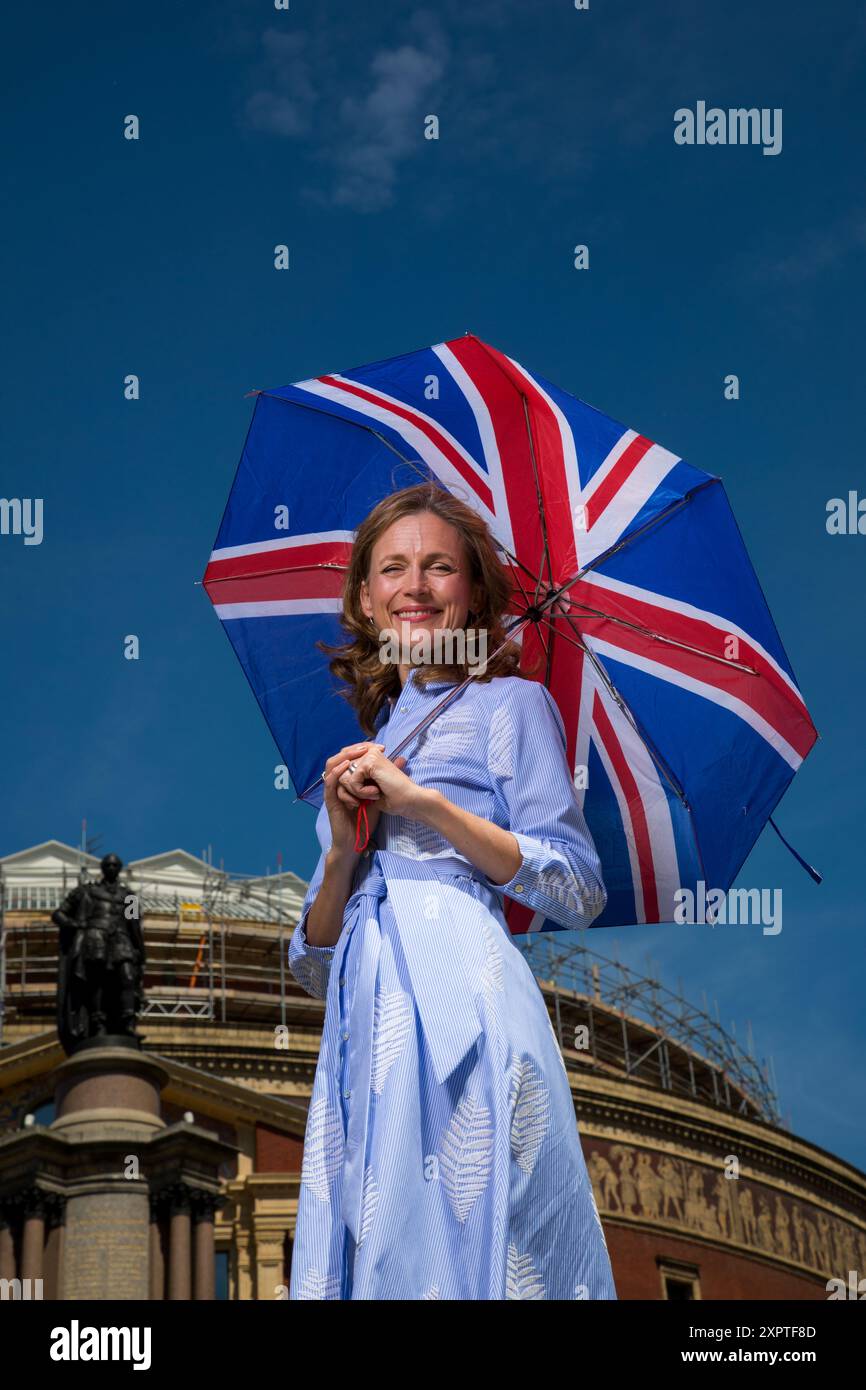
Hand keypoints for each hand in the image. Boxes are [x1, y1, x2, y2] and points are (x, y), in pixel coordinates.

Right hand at [322, 742, 387, 856]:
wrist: (356, 842)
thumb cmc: (366, 820)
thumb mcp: (378, 795)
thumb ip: (384, 778)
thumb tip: (401, 759)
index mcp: (347, 781)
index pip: (350, 758)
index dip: (361, 748)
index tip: (379, 746)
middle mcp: (338, 783)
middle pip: (339, 758)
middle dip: (353, 749)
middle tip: (367, 746)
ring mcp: (332, 791)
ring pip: (331, 767)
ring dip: (345, 758)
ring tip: (358, 753)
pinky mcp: (330, 801)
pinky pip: (330, 783)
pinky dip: (337, 772)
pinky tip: (347, 767)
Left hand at [335, 746, 420, 820]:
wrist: (409, 801)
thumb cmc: (392, 798)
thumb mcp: (367, 787)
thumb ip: (353, 779)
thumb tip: (335, 776)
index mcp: (369, 756)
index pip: (343, 767)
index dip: (348, 786)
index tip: (364, 795)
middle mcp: (368, 751)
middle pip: (340, 772)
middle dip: (349, 790)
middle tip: (369, 797)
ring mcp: (369, 755)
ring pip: (343, 777)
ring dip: (356, 792)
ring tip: (374, 794)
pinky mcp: (369, 761)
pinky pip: (351, 780)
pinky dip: (361, 792)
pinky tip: (376, 792)